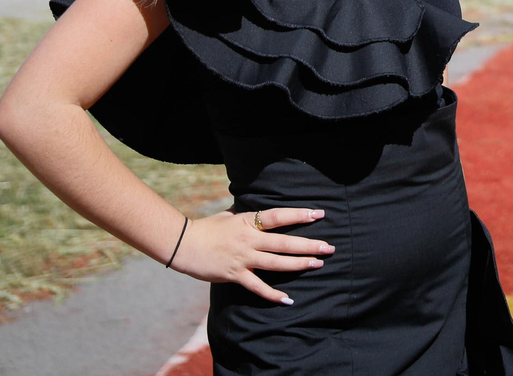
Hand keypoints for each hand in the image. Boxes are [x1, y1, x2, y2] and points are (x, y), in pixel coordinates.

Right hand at [169, 207, 332, 303]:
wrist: (183, 245)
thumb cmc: (207, 228)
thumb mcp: (229, 215)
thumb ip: (247, 217)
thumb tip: (262, 212)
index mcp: (248, 222)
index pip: (279, 217)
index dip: (299, 215)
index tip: (319, 214)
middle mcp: (249, 239)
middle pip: (284, 243)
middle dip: (308, 245)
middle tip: (329, 247)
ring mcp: (243, 258)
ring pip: (276, 263)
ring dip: (298, 264)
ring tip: (317, 264)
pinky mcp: (235, 275)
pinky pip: (257, 286)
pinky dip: (272, 294)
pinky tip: (287, 299)